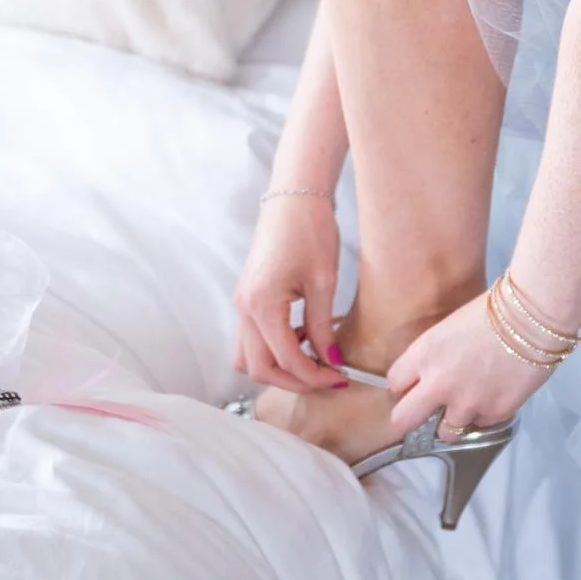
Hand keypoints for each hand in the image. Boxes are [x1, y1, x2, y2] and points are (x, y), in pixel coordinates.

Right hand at [233, 194, 343, 391]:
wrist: (293, 198)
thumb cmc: (310, 231)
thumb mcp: (323, 282)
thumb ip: (323, 327)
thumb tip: (330, 360)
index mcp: (262, 305)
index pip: (285, 359)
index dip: (313, 377)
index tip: (339, 379)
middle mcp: (244, 308)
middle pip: (258, 368)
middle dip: (293, 381)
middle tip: (325, 381)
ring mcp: (241, 304)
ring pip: (249, 358)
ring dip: (278, 369)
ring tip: (312, 363)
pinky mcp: (246, 298)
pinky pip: (251, 339)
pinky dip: (272, 350)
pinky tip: (301, 341)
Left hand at [385, 290, 555, 440]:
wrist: (533, 317)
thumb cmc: (491, 310)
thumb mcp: (448, 329)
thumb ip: (433, 357)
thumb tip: (429, 377)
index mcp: (423, 355)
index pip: (394, 384)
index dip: (404, 386)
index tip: (413, 387)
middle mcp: (438, 384)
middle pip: (404, 420)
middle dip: (411, 418)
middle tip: (423, 415)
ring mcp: (467, 403)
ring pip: (446, 432)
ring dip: (454, 420)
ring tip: (470, 402)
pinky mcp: (494, 413)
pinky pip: (480, 424)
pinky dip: (484, 414)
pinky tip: (495, 394)